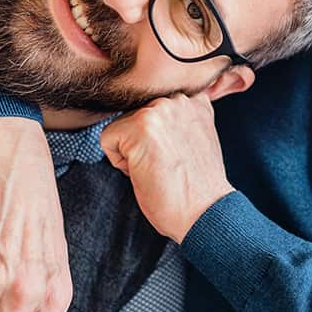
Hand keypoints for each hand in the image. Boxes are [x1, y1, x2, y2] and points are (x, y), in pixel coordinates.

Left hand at [100, 93, 234, 241]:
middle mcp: (178, 98)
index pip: (152, 106)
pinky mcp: (140, 125)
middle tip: (167, 164)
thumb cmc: (198, 186)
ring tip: (159, 168)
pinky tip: (146, 172)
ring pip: (121, 126)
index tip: (174, 155)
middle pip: (135, 114)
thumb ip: (179, 118)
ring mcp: (159, 109)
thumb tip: (151, 118)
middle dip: (143, 142)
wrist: (203, 212)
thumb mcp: (198, 137)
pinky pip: (107, 139)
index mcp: (195, 99)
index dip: (156, 136)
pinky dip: (119, 162)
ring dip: (132, 151)